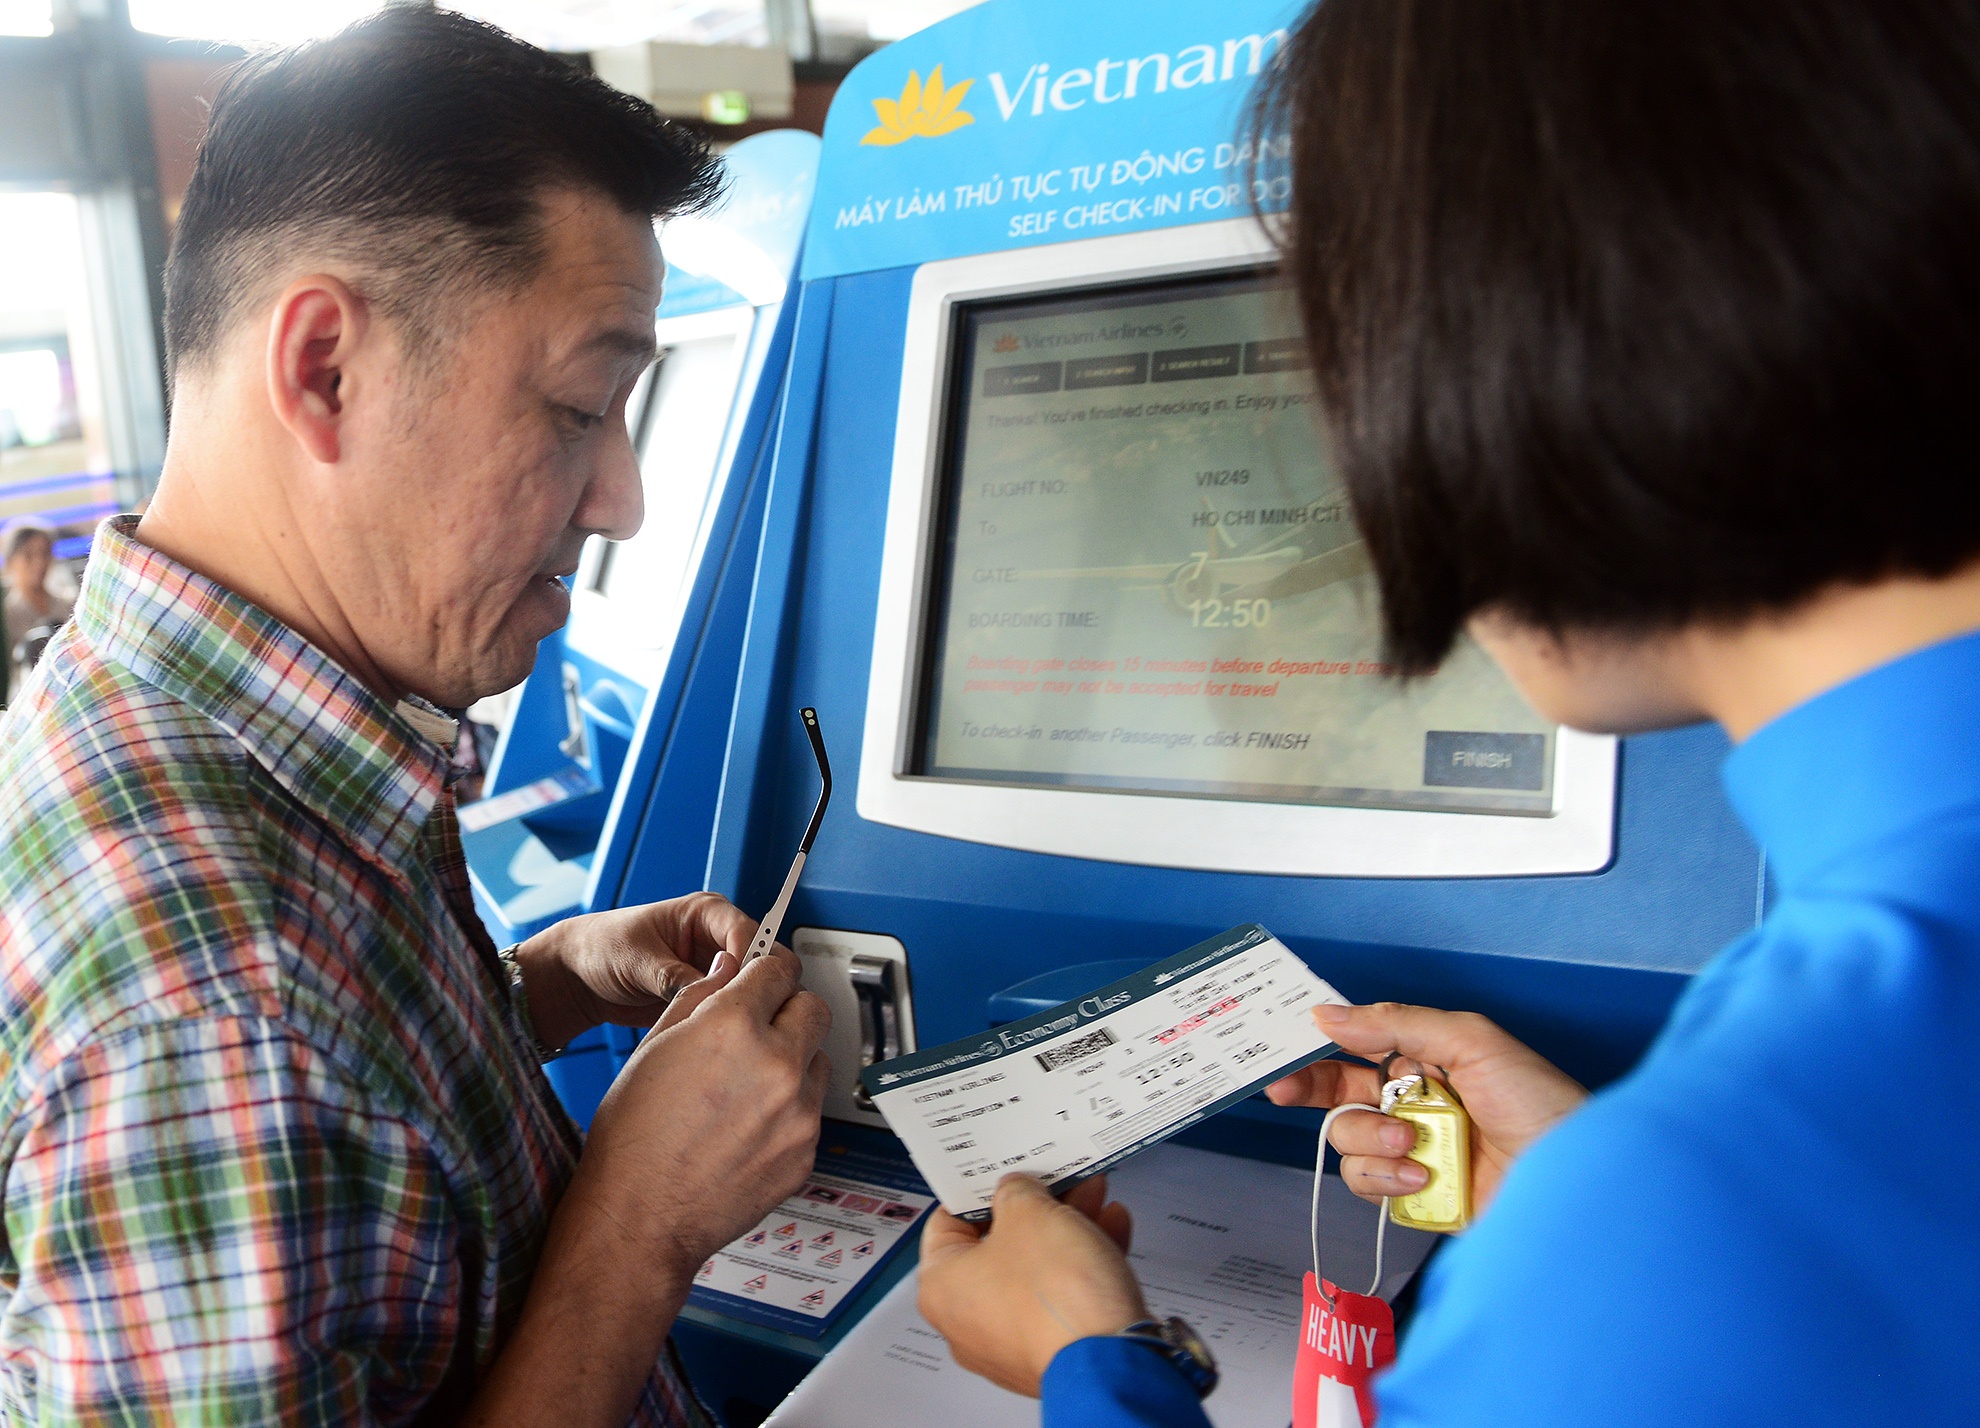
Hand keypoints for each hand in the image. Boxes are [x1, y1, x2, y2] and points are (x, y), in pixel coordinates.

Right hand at [467, 948, 827, 1427]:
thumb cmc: (633, 1141)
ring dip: (794, 1060)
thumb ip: (700, 998)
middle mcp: (776, 1065)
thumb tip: (729, 971)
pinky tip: (749, 1126)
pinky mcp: (806, 1152)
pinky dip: (790, 1109)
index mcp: (733, 1028)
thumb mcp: (653, 1046)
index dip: (768, 969)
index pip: (779, 969)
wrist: (639, 1219)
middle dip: (789, 1009)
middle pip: (814, 1008)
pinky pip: (812, 1111)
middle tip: (764, 1025)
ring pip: (819, 1059)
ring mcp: (798, 1112)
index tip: (768, 975)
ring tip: (749, 1085)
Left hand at [510, 892, 758, 1049]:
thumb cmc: (601, 949)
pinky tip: (717, 1037)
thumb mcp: (638, 960)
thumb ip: (675, 977)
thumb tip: (711, 993)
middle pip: (765, 962)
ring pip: (756, 990)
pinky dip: (731, 1025)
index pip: (752, 932)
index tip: (746, 989)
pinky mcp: (710, 997)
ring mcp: (717, 970)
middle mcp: (719, 940)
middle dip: (758, 988)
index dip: (754, 961)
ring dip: (746, 1009)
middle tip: (743, 1015)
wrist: (578, 978)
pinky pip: (735, 1012)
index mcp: (707, 913)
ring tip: (727, 1030)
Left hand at [919, 1174, 1146, 1397]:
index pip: (947, 1223)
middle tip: (1058, 1181)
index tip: (1003, 1171)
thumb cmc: (1054, 1292)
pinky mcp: (1050, 1351)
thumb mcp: (1029, 1212)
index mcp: (942, 1287)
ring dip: (1066, 1229)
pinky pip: (1060, 1297)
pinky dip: (1082, 1263)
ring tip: (1094, 1196)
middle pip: (999, 1245)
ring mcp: (1010, 1341)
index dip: (979, 1190)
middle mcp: (967, 1322)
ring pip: (1036, 1269)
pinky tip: (1111, 1228)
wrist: (1108, 1359)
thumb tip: (1016, 1191)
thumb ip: (1016, 1190)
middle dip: (1037, 1207)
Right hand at [1267, 1002, 1586, 1215]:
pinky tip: (1422, 1176)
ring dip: (1373, 1139)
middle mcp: (1413, 1103)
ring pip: (1349, 1140)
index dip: (1319, 1045)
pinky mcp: (1414, 1195)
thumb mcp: (1473, 1043)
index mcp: (1426, 1059)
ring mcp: (1412, 1150)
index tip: (1284, 1047)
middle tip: (1283, 1089)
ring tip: (1415, 1145)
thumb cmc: (1542, 1105)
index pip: (1359, 1045)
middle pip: (1338, 1093)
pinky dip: (1388, 1179)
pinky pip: (1369, 1183)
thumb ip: (1398, 1024)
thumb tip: (1331, 1014)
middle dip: (1308, 1088)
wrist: (1576, 1183)